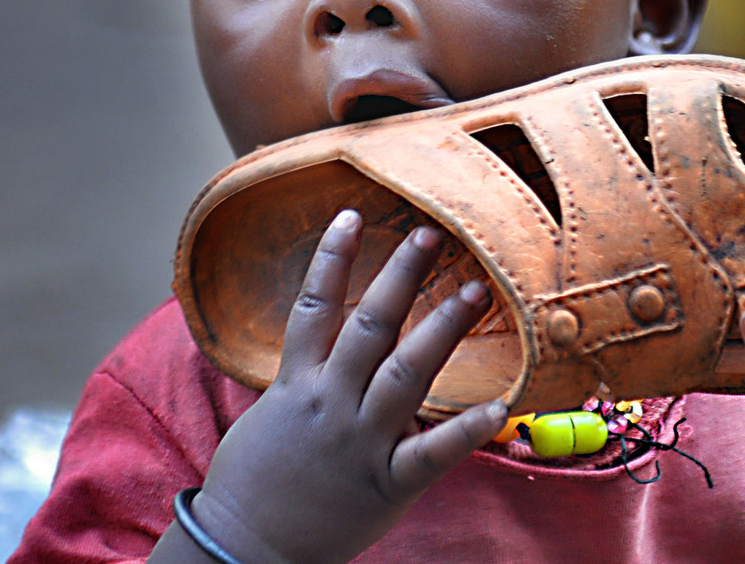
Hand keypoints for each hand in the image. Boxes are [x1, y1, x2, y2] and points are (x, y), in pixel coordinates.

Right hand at [188, 209, 508, 563]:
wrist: (244, 550)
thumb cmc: (252, 481)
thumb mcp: (268, 413)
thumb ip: (304, 374)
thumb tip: (326, 335)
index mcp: (296, 383)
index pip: (314, 305)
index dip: (333, 257)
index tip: (353, 214)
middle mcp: (330, 402)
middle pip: (370, 325)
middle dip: (402, 276)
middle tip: (433, 233)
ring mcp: (360, 442)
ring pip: (406, 373)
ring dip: (442, 327)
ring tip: (474, 290)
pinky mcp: (386, 484)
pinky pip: (432, 453)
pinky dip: (466, 430)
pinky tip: (499, 406)